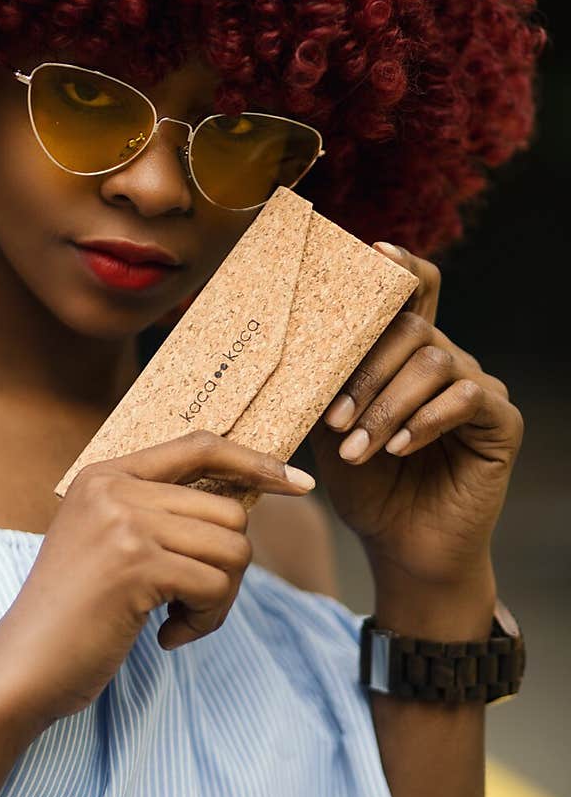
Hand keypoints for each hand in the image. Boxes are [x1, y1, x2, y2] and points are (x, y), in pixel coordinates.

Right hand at [0, 431, 314, 730]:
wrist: (21, 667)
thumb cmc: (73, 617)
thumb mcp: (109, 546)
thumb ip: (160, 516)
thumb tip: (244, 504)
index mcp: (106, 474)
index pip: (200, 445)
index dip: (255, 460)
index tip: (298, 482)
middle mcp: (114, 487)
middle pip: (230, 510)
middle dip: (228, 568)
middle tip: (193, 604)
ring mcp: (124, 521)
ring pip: (233, 548)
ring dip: (220, 599)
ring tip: (177, 621)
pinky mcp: (136, 563)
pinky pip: (215, 585)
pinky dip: (204, 621)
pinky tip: (166, 637)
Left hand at [307, 242, 523, 606]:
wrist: (401, 547)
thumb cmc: (365, 487)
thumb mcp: (331, 429)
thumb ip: (327, 383)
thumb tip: (295, 341)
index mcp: (407, 356)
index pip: (414, 294)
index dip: (401, 267)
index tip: (375, 250)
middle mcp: (447, 361)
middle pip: (412, 328)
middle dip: (365, 372)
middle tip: (334, 421)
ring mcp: (478, 388)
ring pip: (434, 361)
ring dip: (386, 405)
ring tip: (358, 449)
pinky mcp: (502, 422)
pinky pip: (467, 397)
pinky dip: (426, 419)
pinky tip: (400, 448)